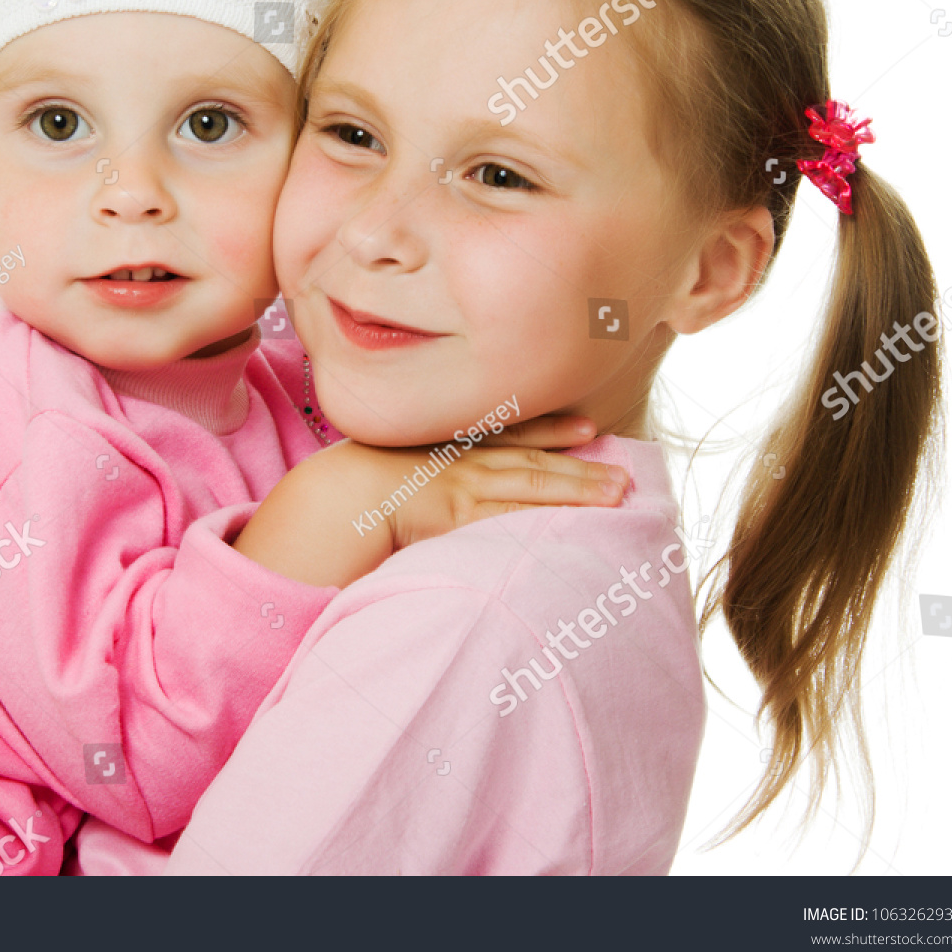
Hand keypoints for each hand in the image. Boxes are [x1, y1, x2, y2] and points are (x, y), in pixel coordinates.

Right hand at [234, 415, 623, 588]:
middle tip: (625, 471)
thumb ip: (412, 474)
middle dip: (579, 464)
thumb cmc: (347, 489)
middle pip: (530, 460)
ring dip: (577, 488)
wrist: (326, 496)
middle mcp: (458, 460)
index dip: (550, 430)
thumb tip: (422, 489)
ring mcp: (459, 485)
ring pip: (530, 485)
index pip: (506, 434)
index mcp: (443, 446)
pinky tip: (573, 524)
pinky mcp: (454, 513)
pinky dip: (542, 518)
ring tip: (618, 493)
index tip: (587, 426)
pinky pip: (507, 515)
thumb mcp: (384, 467)